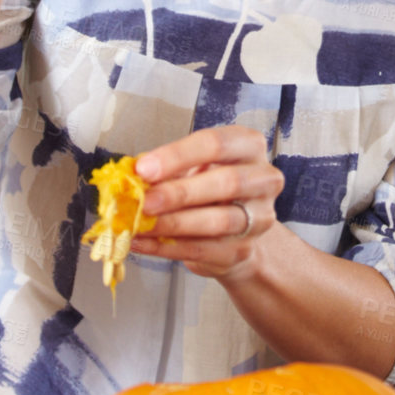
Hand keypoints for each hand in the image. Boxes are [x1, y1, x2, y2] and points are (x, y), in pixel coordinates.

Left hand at [132, 127, 285, 281]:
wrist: (233, 230)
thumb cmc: (209, 188)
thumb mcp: (191, 167)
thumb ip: (165, 169)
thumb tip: (130, 176)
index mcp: (248, 146)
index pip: (216, 144)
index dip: (177, 156)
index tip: (144, 168)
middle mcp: (264, 179)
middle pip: (227, 182)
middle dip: (180, 193)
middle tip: (145, 201)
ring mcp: (259, 217)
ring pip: (219, 221)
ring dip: (174, 224)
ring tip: (141, 225)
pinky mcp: (245, 249)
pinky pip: (205, 250)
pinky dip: (168, 247)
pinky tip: (143, 242)